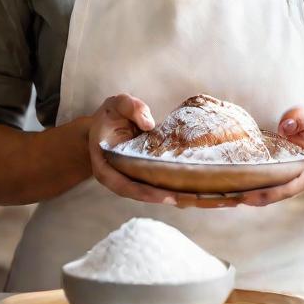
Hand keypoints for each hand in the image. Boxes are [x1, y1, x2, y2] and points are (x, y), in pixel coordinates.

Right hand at [87, 94, 240, 209]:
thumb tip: (149, 122)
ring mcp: (132, 180)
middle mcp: (119, 179)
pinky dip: (176, 188)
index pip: (126, 186)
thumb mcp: (116, 104)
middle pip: (144, 195)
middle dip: (169, 199)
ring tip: (201, 199)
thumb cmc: (108, 115)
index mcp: (105, 168)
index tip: (169, 197)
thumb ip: (131, 108)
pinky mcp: (143, 177)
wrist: (103, 125)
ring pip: (154, 194)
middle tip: (194, 200)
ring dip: (176, 198)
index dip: (149, 193)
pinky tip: (198, 190)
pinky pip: (159, 185)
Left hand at [236, 106, 303, 207]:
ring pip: (273, 194)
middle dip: (259, 198)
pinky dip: (253, 190)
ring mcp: (291, 180)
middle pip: (280, 193)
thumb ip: (300, 118)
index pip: (294, 185)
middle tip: (237, 198)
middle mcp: (302, 178)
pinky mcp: (281, 178)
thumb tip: (285, 127)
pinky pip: (268, 187)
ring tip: (233, 197)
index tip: (256, 195)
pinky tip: (236, 190)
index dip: (275, 192)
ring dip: (253, 197)